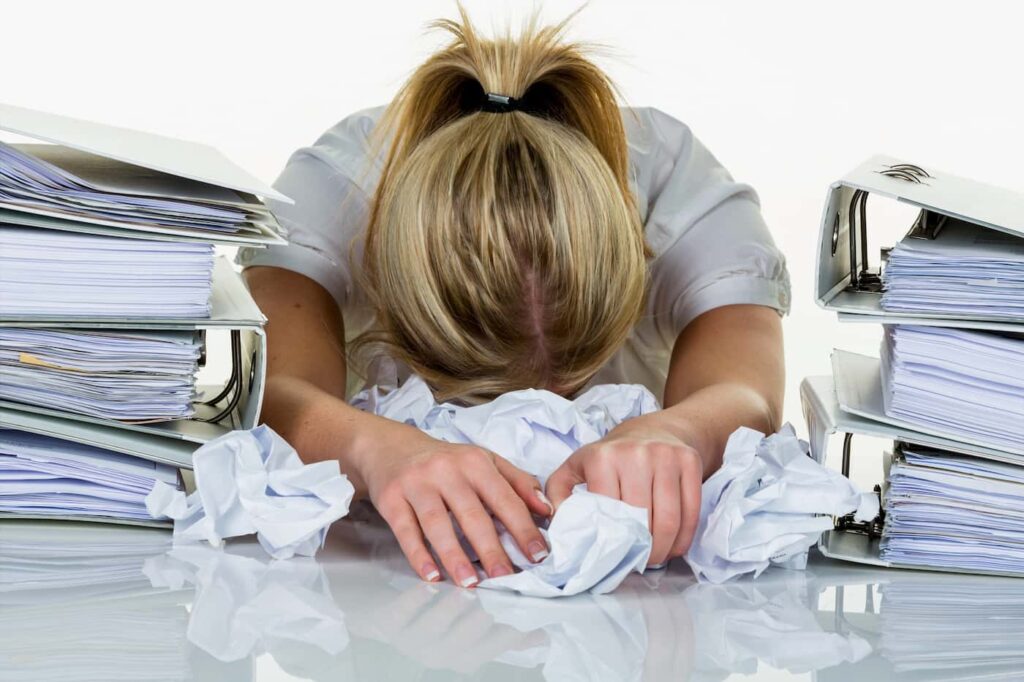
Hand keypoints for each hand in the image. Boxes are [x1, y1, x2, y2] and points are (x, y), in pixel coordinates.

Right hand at [363, 425, 551, 586]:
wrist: (390, 447)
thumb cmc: (445, 461)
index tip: (538, 555)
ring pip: (437, 524)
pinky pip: (406, 531)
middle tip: (505, 577)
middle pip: (472, 515)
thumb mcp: (484, 461)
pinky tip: (432, 575)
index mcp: (475, 462)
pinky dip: (419, 555)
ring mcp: (417, 484)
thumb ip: (517, 482)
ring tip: (470, 583)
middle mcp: (446, 470)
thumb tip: (546, 510)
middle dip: (491, 549)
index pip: (504, 498)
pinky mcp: (391, 499)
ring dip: (455, 556)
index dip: (523, 528)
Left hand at [545, 420, 702, 566]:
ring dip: (664, 549)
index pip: (609, 514)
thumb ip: (558, 493)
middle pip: (642, 520)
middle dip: (641, 551)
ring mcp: (665, 456)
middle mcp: (635, 454)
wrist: (653, 429)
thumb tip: (556, 523)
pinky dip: (684, 537)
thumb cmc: (611, 456)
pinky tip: (674, 546)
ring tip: (655, 557)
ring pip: (669, 519)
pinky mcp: (689, 460)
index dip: (612, 542)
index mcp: (602, 458)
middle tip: (638, 562)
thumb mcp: (575, 467)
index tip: (613, 557)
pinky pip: (691, 510)